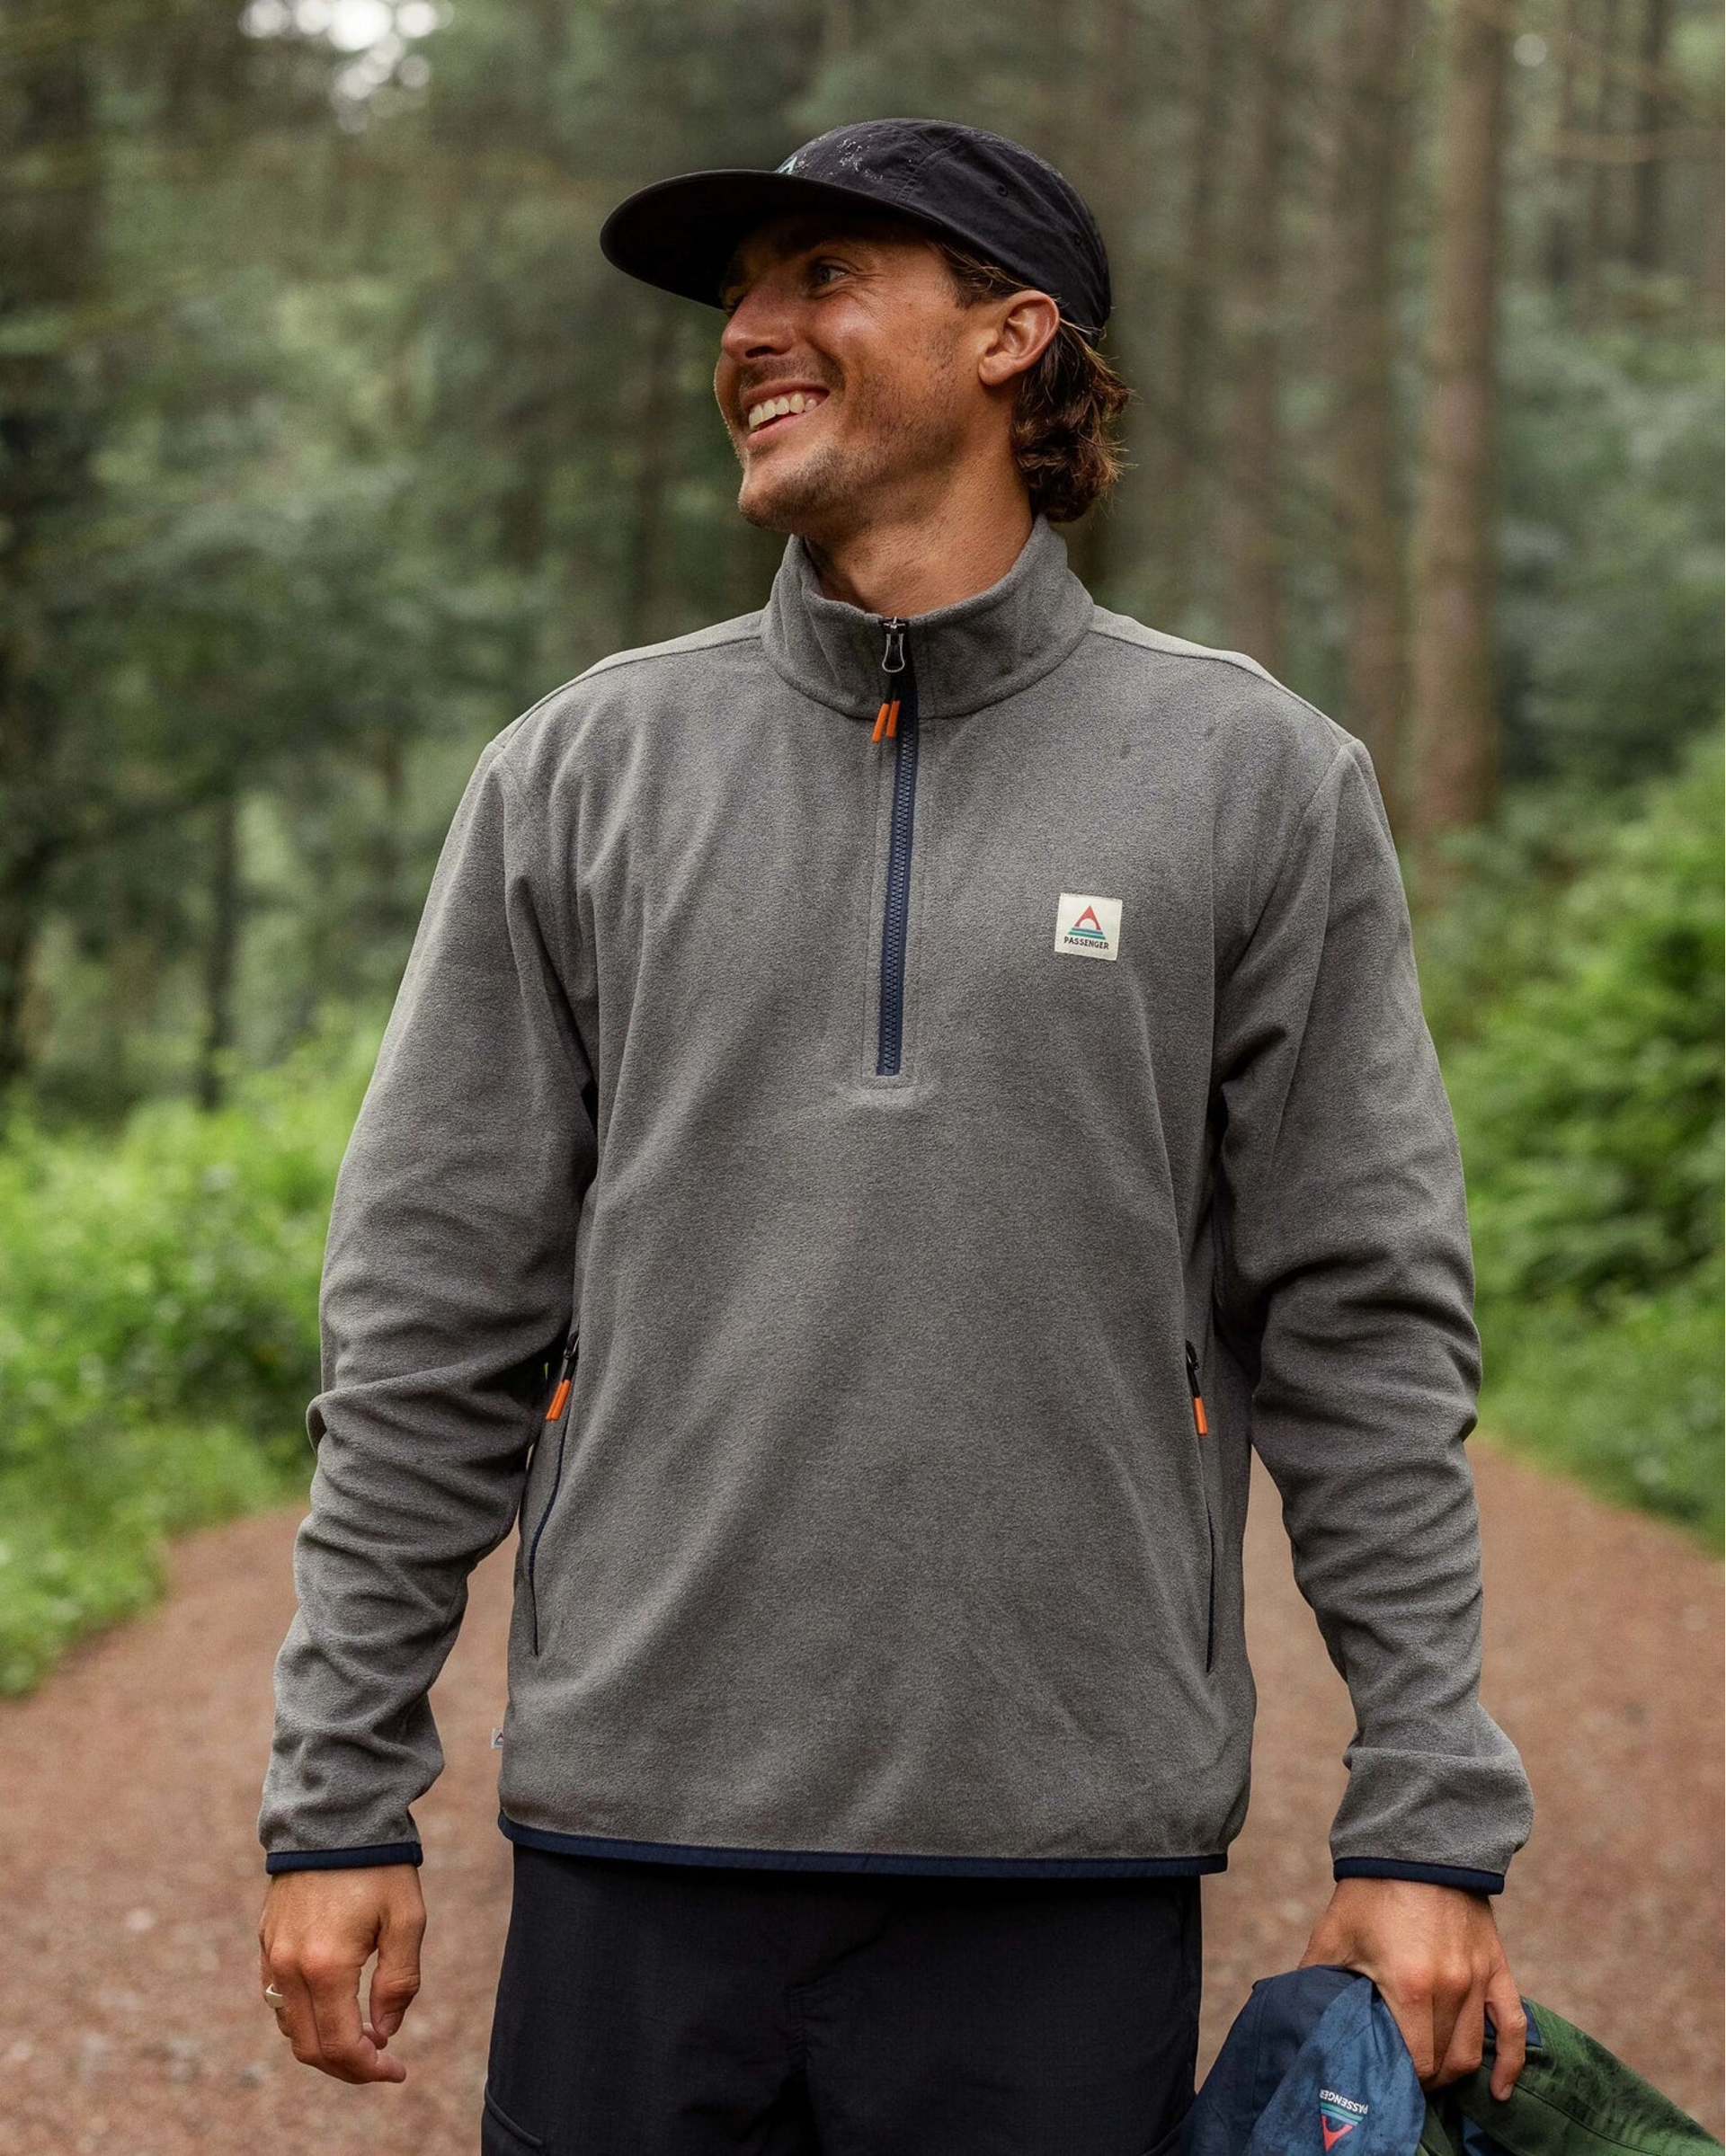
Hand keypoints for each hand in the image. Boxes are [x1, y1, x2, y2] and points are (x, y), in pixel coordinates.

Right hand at [258, 1864, 425, 2082]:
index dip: (369, 2069)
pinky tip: (335, 2007)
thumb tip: (386, 2031)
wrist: (335, 1816)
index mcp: (326, 1966)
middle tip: (381, 2062)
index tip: (396, 2070)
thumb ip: (398, 1982)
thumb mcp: (406, 1920)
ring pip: (290, 2028)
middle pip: (310, 2048)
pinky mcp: (266, 1941)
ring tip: (363, 2035)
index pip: (340, 2045)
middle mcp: (289, 1968)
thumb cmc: (379, 1865)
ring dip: (323, 2045)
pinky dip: (304, 2019)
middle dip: (347, 2067)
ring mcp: (271, 1955)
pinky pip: (278, 2000)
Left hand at [1298, 1877, 1526, 2100]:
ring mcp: (1478, 1979)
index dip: (1401, 2081)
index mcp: (1409, 1987)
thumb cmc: (1369, 1891)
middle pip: (1444, 2063)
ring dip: (1455, 2073)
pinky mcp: (1497, 1967)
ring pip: (1473, 2051)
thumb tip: (1299, 2015)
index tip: (1384, 2081)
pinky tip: (1502, 2090)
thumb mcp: (1334, 1935)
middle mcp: (1450, 1989)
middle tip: (1403, 2080)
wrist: (1415, 1843)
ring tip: (1434, 2079)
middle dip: (1424, 2080)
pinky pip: (1515, 2026)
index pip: (1415, 2063)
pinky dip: (1511, 2063)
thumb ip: (1316, 1979)